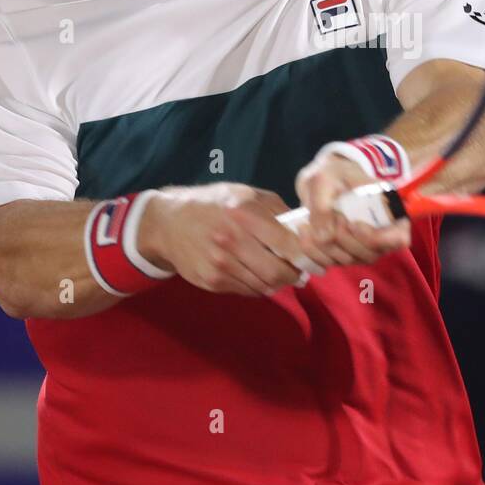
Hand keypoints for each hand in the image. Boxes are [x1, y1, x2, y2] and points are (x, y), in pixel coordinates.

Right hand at [137, 184, 305, 296]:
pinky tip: (257, 273)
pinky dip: (258, 285)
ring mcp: (220, 264)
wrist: (168, 223)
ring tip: (280, 271)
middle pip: (277, 272)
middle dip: (295, 275)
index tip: (316, 260)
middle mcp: (231, 241)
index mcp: (244, 214)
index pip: (287, 244)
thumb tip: (306, 229)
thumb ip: (276, 210)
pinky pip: (247, 291)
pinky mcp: (212, 281)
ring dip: (278, 282)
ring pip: (264, 286)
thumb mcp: (245, 194)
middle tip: (300, 271)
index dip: (307, 256)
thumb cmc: (214, 204)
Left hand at [292, 152, 411, 271]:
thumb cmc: (334, 174)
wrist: (323, 180)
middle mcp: (380, 235)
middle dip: (344, 239)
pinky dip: (313, 251)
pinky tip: (304, 233)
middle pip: (369, 254)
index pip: (399, 239)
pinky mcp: (342, 254)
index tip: (354, 224)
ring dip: (325, 245)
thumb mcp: (326, 178)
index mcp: (389, 212)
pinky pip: (329, 262)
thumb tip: (325, 236)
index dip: (377, 238)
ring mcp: (362, 248)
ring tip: (309, 223)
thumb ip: (323, 204)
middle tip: (328, 217)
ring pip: (347, 260)